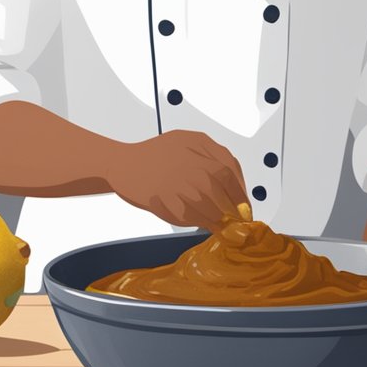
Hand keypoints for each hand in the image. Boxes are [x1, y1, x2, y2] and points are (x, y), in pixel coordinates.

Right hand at [107, 130, 248, 230]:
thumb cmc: (156, 154)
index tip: (245, 208)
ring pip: (206, 206)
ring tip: (219, 225)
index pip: (229, 172)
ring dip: (215, 219)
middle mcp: (187, 160)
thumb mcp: (189, 142)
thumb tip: (238, 183)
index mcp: (198, 143)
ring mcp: (174, 179)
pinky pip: (186, 216)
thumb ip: (214, 157)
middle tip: (235, 221)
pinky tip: (199, 223)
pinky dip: (196, 223)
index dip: (240, 194)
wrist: (121, 163)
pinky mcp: (161, 197)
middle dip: (231, 209)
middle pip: (219, 191)